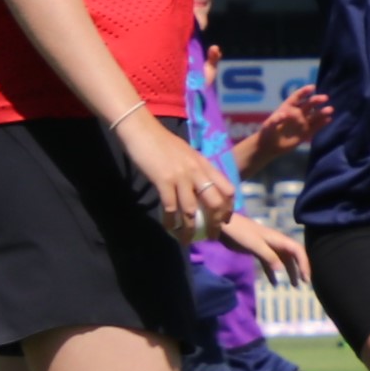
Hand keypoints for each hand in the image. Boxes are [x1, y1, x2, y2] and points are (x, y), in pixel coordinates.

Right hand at [120, 110, 232, 241]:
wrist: (140, 129)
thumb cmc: (161, 142)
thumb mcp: (187, 154)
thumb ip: (196, 169)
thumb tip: (201, 187)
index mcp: (205, 164)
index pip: (228, 189)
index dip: (229, 208)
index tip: (224, 221)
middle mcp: (197, 171)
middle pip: (215, 203)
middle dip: (215, 224)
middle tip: (210, 237)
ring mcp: (181, 176)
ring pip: (192, 211)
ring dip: (190, 229)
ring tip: (187, 241)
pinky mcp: (163, 181)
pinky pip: (171, 208)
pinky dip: (170, 221)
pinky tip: (168, 228)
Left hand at [242, 219, 309, 285]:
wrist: (226, 225)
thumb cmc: (242, 233)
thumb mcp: (255, 245)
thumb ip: (269, 257)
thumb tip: (281, 270)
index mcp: (279, 240)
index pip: (298, 251)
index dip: (304, 264)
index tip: (305, 278)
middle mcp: (277, 243)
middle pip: (293, 257)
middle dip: (300, 269)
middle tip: (304, 283)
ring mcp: (268, 247)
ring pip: (283, 261)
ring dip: (289, 272)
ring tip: (294, 286)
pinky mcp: (259, 251)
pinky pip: (270, 264)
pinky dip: (273, 273)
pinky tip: (274, 283)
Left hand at [243, 87, 333, 165]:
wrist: (270, 146)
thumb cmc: (268, 132)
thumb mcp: (269, 126)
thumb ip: (275, 120)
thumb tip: (283, 114)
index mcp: (288, 107)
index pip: (297, 97)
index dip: (304, 91)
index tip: (312, 87)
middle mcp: (298, 113)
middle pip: (309, 104)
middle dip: (316, 100)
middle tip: (325, 98)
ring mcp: (303, 122)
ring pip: (315, 115)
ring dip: (322, 112)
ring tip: (330, 110)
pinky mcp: (306, 133)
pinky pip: (316, 126)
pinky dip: (322, 123)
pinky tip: (329, 120)